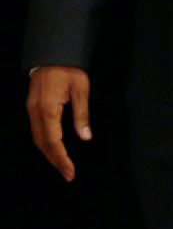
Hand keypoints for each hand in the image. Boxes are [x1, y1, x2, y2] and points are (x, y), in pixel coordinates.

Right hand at [26, 66, 91, 181]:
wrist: (52, 54)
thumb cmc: (69, 70)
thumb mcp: (81, 89)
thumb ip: (82, 115)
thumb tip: (85, 137)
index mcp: (47, 109)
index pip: (53, 141)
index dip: (61, 159)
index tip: (70, 172)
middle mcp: (35, 113)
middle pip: (42, 144)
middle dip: (55, 161)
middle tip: (68, 175)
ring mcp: (31, 111)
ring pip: (37, 139)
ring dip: (49, 154)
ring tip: (62, 166)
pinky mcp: (32, 108)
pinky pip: (37, 131)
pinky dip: (45, 143)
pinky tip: (54, 149)